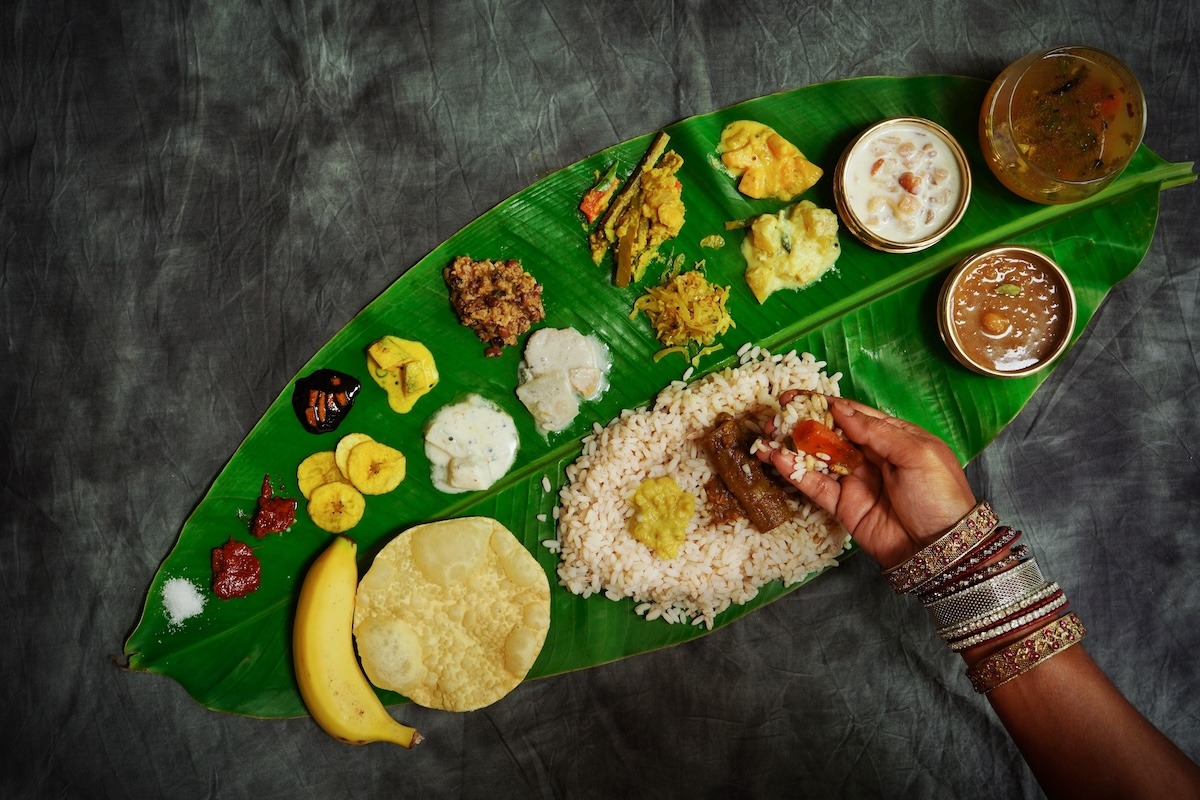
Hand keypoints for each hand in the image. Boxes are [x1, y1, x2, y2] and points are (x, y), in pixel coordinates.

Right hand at [760, 398, 975, 568]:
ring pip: (816, 458)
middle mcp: (870, 456)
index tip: (797, 396)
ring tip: (766, 437)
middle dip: (801, 423)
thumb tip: (840, 409)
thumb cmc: (938, 495)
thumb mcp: (916, 454)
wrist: (941, 548)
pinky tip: (777, 459)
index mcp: (892, 438)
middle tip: (775, 415)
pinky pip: (815, 485)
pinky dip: (795, 473)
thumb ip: (877, 432)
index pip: (853, 415)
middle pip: (829, 434)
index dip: (825, 404)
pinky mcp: (843, 505)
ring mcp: (854, 481)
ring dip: (791, 447)